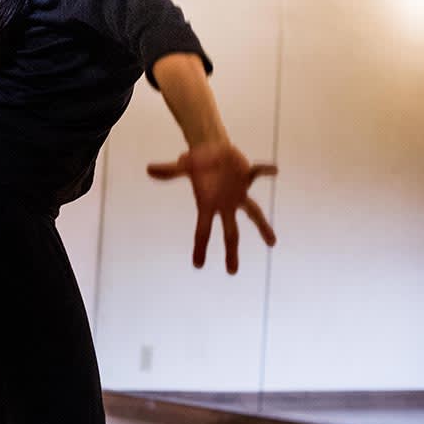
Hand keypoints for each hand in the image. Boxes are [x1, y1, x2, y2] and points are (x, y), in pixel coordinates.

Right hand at [147, 142, 276, 274]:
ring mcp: (238, 194)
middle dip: (231, 251)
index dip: (200, 247)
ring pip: (253, 213)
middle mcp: (224, 204)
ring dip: (262, 227)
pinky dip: (264, 171)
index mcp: (208, 205)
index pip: (203, 230)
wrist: (212, 151)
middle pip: (230, 232)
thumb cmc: (197, 162)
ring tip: (272, 243)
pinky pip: (257, 174)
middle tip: (232, 272)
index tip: (198, 265)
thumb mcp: (184, 166)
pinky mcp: (247, 178)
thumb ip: (169, 171)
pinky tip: (274, 171)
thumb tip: (149, 169)